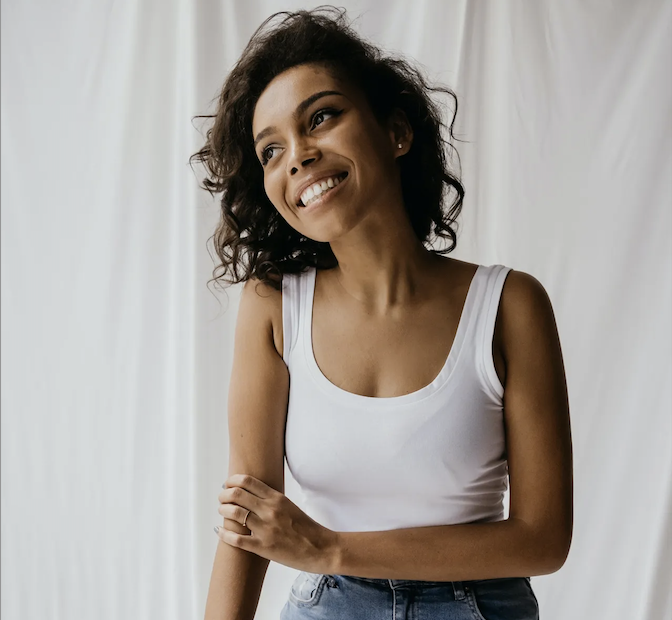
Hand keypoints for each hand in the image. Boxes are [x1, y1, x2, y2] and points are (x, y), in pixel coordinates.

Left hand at [215, 474, 339, 573]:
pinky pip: (236, 539)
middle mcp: (270, 510)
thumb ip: (272, 500)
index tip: (227, 484)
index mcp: (277, 498)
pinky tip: (220, 531)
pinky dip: (224, 533)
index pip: (248, 481)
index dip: (232, 480)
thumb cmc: (306, 528)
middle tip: (221, 498)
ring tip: (222, 511)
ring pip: (234, 513)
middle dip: (224, 494)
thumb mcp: (289, 506)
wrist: (321, 548)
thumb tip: (252, 495)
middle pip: (237, 494)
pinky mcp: (263, 547)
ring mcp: (266, 529)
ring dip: (223, 510)